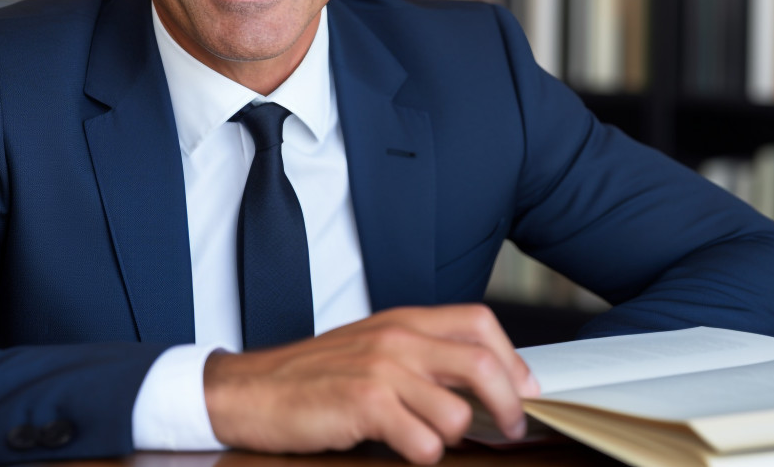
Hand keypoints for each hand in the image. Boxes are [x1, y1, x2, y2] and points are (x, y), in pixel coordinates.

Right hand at [202, 304, 540, 463]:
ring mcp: (383, 370)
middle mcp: (398, 338)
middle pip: (483, 364)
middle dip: (509, 405)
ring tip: (427, 439)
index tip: (523, 388)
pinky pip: (424, 442)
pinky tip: (401, 448)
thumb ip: (421, 354)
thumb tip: (480, 381)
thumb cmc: (313, 376)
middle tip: (509, 428)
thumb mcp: (372, 348)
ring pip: (457, 413)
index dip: (512, 359)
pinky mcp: (365, 404)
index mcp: (404, 320)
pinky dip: (421, 455)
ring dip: (452, 438)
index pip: (480, 323)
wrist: (250, 390)